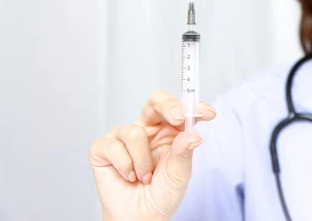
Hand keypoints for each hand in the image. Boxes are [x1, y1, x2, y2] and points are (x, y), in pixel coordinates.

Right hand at [89, 89, 215, 220]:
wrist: (142, 217)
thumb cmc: (162, 194)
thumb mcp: (180, 174)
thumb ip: (184, 152)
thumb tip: (193, 134)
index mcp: (169, 131)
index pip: (180, 109)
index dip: (193, 106)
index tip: (208, 113)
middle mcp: (148, 129)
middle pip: (155, 101)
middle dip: (169, 106)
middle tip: (179, 119)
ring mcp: (124, 137)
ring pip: (135, 132)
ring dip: (143, 160)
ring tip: (145, 177)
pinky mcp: (103, 149)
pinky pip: (114, 146)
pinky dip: (125, 165)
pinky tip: (129, 176)